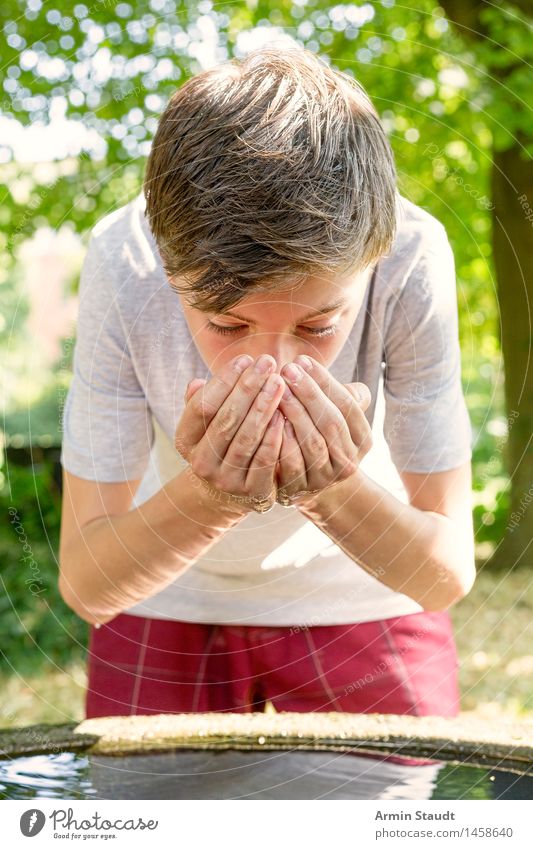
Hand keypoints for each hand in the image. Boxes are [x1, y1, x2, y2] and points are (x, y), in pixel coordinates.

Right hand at [174, 354, 285, 512]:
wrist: (229, 493)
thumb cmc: (221, 444)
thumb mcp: (205, 425)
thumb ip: (201, 402)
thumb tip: (196, 382)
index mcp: (186, 441)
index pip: (202, 406)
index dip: (223, 381)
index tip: (245, 359)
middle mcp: (201, 463)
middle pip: (226, 419)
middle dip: (248, 388)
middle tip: (267, 362)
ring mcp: (225, 480)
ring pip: (247, 438)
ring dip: (264, 407)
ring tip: (278, 381)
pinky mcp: (251, 492)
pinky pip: (265, 460)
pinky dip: (275, 435)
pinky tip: (285, 413)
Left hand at [275, 355, 372, 505]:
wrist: (305, 482)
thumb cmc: (316, 434)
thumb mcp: (332, 413)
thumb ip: (330, 391)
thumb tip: (307, 364)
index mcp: (362, 439)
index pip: (348, 405)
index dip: (325, 381)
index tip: (302, 360)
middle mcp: (349, 461)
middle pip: (331, 422)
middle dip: (309, 393)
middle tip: (287, 369)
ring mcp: (326, 478)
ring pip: (313, 442)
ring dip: (294, 412)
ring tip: (277, 389)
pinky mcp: (301, 490)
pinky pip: (292, 463)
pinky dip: (282, 440)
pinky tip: (270, 418)